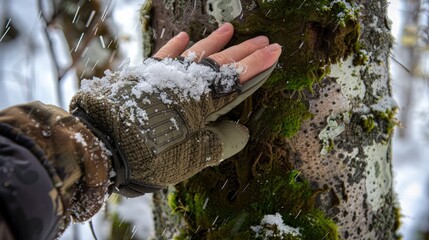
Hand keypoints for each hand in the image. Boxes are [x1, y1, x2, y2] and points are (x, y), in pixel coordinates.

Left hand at [70, 23, 280, 197]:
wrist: (102, 144)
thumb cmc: (149, 155)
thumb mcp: (191, 159)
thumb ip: (220, 144)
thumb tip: (241, 132)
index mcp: (201, 103)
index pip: (236, 79)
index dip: (258, 65)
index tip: (275, 50)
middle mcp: (185, 83)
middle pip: (220, 63)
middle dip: (244, 51)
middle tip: (263, 39)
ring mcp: (163, 77)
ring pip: (194, 54)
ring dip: (213, 42)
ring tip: (229, 29)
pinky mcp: (142, 77)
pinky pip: (161, 57)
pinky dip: (173, 46)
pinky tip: (183, 36)